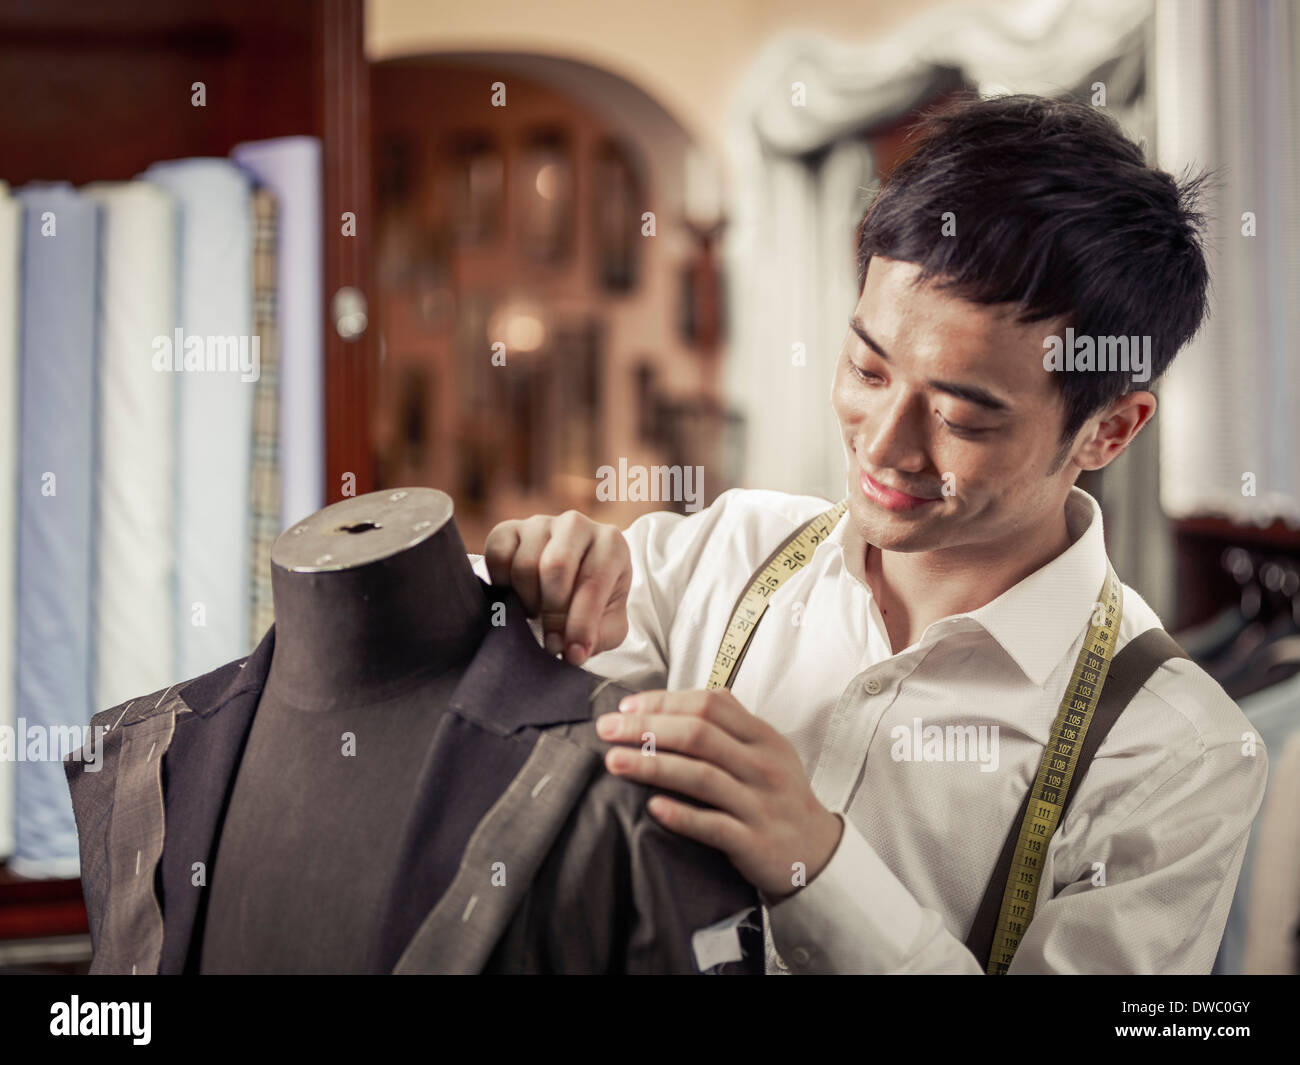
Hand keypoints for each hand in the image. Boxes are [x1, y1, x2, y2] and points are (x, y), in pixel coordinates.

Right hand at [483, 510, 631, 665]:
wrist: (567, 583)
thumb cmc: (592, 604)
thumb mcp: (607, 625)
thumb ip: (597, 638)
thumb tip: (571, 653)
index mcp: (611, 544)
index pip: (593, 582)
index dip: (580, 624)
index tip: (571, 653)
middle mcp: (577, 524)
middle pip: (556, 567)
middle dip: (552, 613)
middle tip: (551, 639)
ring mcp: (540, 523)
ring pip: (524, 565)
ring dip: (528, 601)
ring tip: (538, 613)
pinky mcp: (509, 528)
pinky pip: (497, 556)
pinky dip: (502, 583)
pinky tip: (516, 594)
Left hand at [595, 687, 844, 900]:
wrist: (817, 853)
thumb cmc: (778, 795)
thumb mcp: (767, 751)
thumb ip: (731, 723)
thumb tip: (680, 697)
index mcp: (763, 737)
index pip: (710, 704)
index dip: (664, 701)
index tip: (626, 707)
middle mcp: (763, 766)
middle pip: (699, 735)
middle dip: (647, 728)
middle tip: (606, 729)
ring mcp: (760, 804)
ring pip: (702, 777)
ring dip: (653, 766)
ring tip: (614, 761)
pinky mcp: (754, 842)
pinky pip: (714, 827)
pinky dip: (682, 816)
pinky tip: (652, 808)